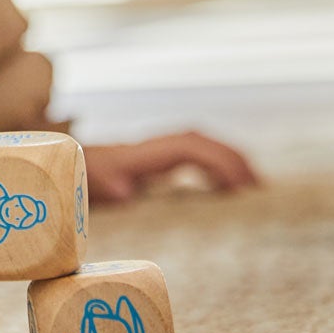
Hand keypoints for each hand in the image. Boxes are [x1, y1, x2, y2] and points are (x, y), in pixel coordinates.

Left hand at [83, 133, 258, 204]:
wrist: (75, 166)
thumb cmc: (86, 178)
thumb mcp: (94, 185)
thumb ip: (107, 186)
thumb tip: (122, 190)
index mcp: (147, 153)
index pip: (189, 148)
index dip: (216, 161)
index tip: (237, 185)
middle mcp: (158, 146)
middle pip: (202, 142)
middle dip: (232, 159)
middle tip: (258, 188)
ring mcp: (161, 149)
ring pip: (203, 144)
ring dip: (229, 158)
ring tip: (255, 186)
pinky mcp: (162, 158)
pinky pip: (197, 154)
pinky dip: (218, 164)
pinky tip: (231, 186)